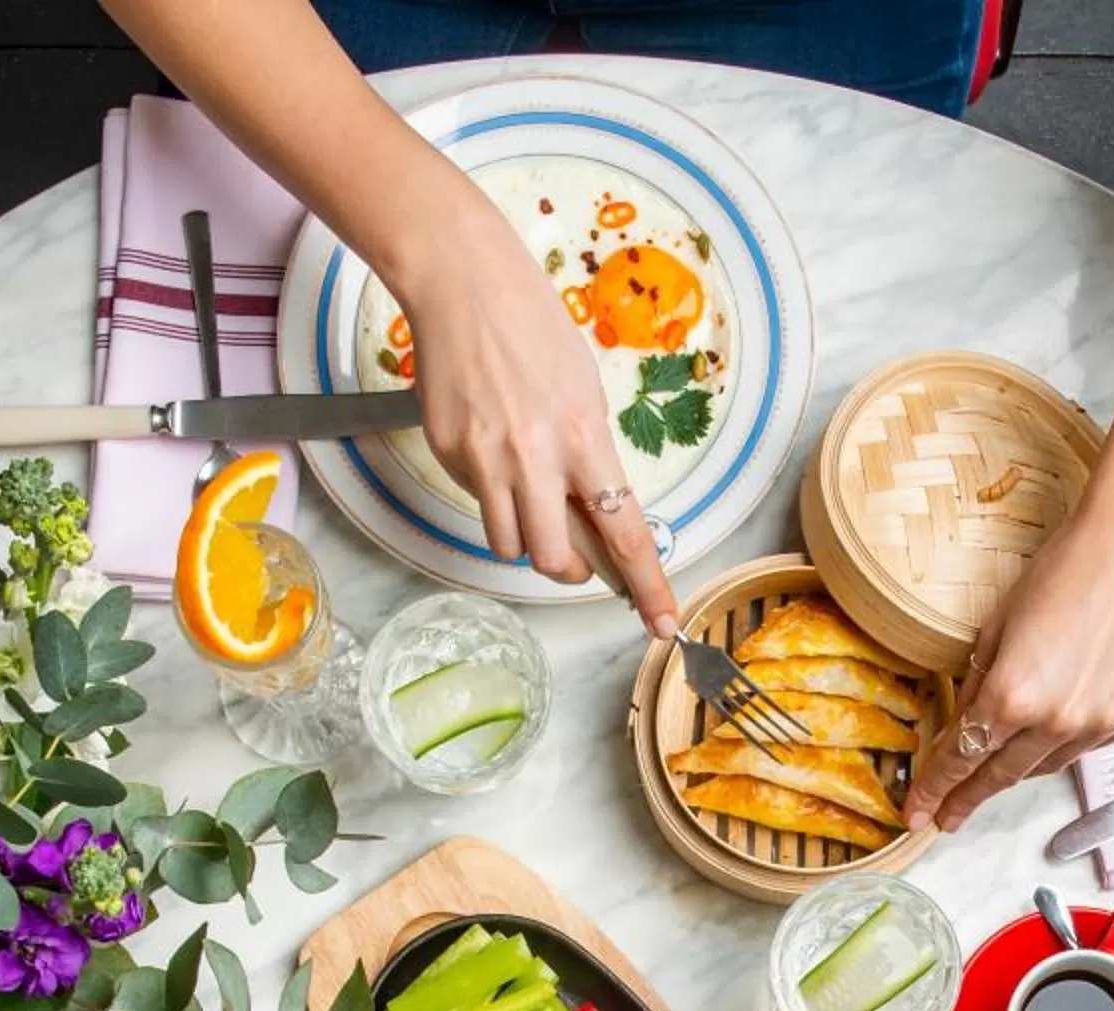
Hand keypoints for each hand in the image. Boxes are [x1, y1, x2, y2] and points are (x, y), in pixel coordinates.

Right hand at [381, 185, 678, 633]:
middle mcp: (537, 456)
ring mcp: (487, 458)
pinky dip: (488, 494)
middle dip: (569, 571)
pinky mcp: (450, 452)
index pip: (625, 531)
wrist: (464, 284)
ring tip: (526, 493)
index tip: (663, 622)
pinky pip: (474, 501)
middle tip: (575, 560)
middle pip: (555, 560)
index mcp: (584, 437)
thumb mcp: (582, 389)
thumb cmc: (532, 329)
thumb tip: (591, 513)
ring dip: (524, 537)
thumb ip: (587, 456)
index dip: (647, 585)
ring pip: (509, 543)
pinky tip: (488, 445)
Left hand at [901, 486, 1113, 833]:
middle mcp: (1056, 721)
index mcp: (1013, 695)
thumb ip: (977, 682)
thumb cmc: (1069, 567)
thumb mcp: (999, 623)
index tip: (918, 813)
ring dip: (1014, 771)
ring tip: (993, 774)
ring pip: (1043, 766)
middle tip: (945, 817)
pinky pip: (1083, 748)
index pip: (961, 757)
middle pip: (1000, 775)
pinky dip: (1059, 746)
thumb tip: (962, 720)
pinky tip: (1048, 735)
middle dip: (967, 798)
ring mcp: (1098, 724)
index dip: (935, 789)